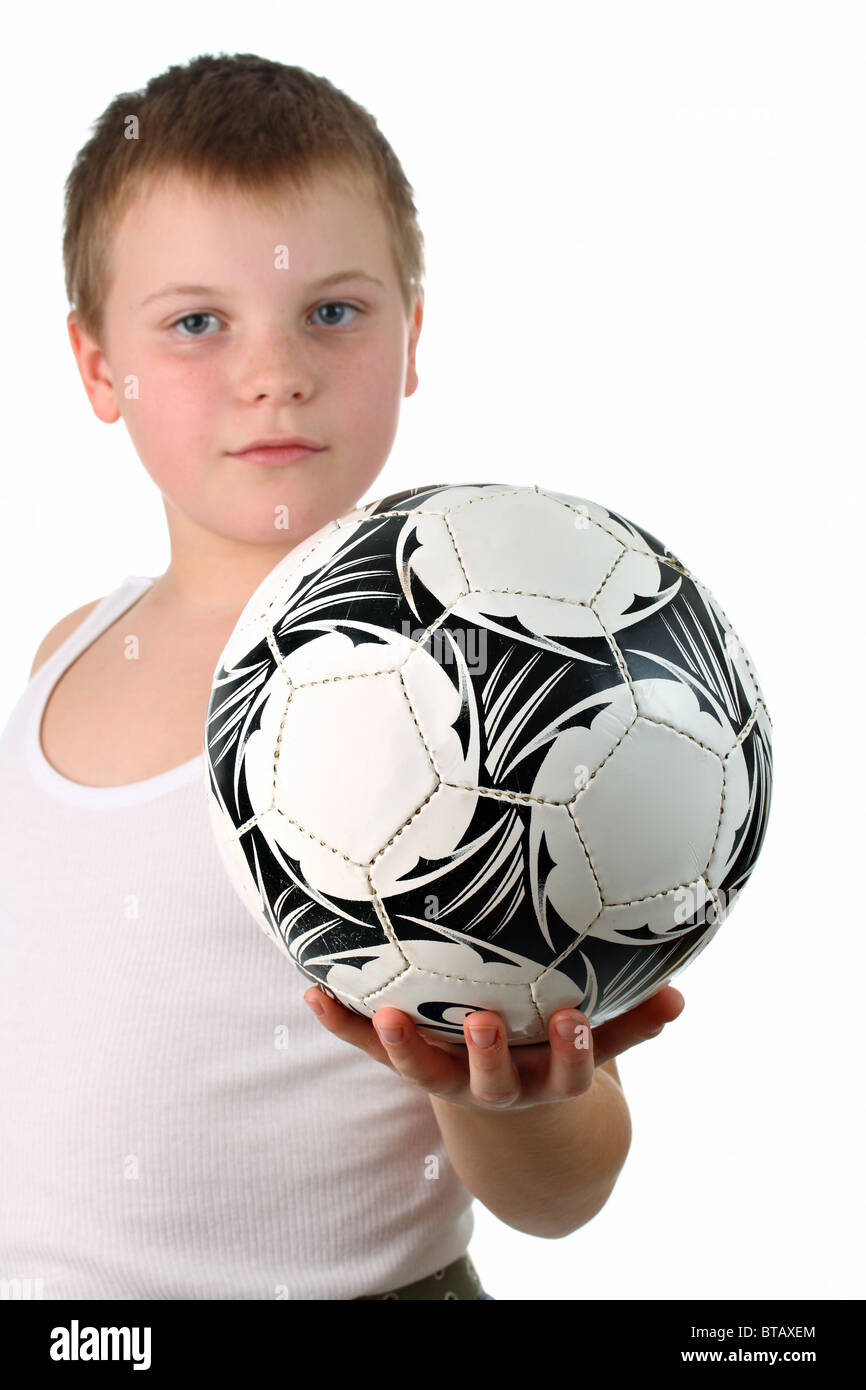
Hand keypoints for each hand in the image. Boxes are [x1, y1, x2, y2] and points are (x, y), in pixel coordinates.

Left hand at [303, 983, 684, 1112]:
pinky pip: (370, 1047)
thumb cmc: (554, 1053)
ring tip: (384, 1013)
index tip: (572, 1016)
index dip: (572, 1049)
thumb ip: (633, 1021)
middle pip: (489, 1081)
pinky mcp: (407, 1059)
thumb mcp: (596, 1043)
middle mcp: (496, 1085)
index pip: (568, 1069)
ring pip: (422, 1070)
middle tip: (482, 1022)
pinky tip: (311, 991)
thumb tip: (682, 994)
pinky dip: (341, 1022)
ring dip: (402, 1045)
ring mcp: (446, 1075)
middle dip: (488, 1053)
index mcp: (547, 1078)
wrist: (506, 1109)